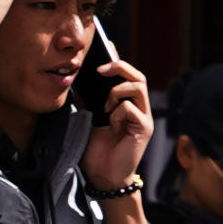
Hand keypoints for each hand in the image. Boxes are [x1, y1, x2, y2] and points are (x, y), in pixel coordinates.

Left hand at [80, 42, 157, 191]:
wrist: (103, 176)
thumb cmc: (97, 150)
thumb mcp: (89, 118)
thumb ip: (89, 100)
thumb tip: (78, 79)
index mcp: (127, 104)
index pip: (127, 75)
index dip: (118, 59)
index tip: (105, 46)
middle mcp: (139, 108)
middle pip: (138, 76)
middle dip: (119, 67)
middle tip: (100, 68)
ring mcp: (144, 118)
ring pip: (138, 87)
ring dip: (117, 91)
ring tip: (106, 105)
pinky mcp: (144, 129)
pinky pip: (132, 109)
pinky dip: (118, 113)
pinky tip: (111, 126)